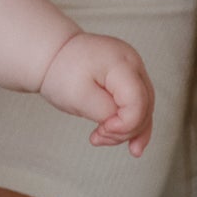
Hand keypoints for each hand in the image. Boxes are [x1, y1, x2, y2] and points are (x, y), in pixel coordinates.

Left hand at [38, 31, 153, 155]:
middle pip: (144, 106)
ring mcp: (133, 68)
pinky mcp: (129, 77)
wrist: (52, 53)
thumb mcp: (78, 97)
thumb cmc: (62, 72)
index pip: (137, 102)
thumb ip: (105, 112)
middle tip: (98, 136)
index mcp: (121, 63)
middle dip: (126, 130)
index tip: (102, 130)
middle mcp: (133, 62)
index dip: (125, 124)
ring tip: (102, 138)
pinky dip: (131, 122)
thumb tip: (123, 124)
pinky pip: (138, 103)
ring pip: (144, 107)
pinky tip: (130, 142)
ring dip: (127, 129)